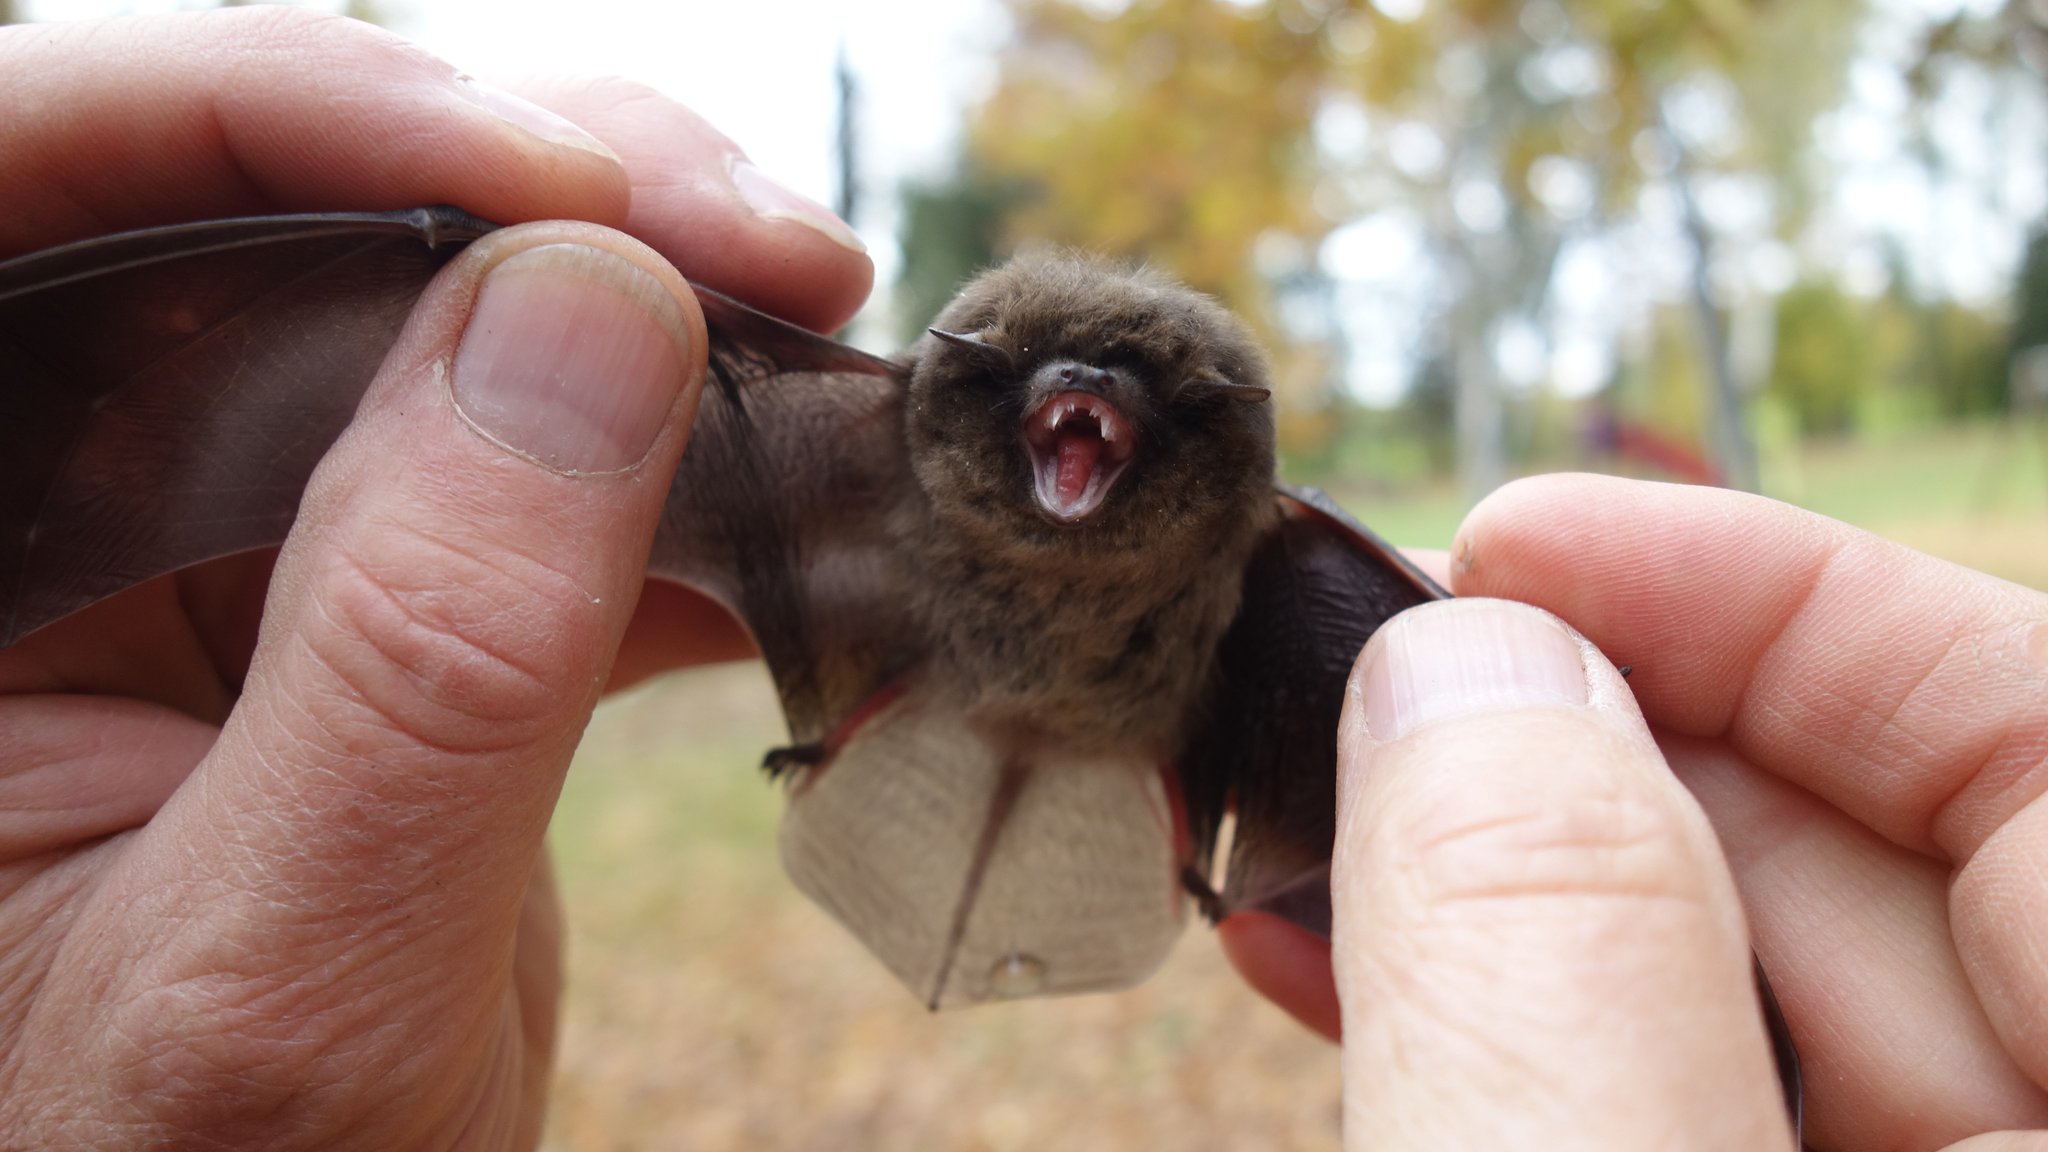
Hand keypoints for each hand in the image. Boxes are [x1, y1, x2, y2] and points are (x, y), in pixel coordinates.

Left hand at [0, 9, 866, 1147]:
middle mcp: (45, 505)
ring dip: (637, 308)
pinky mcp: (354, 606)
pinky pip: (517, 466)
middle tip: (765, 250)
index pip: (16, 183)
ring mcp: (204, 549)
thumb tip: (594, 303)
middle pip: (255, 203)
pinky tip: (800, 510)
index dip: (268, 109)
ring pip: (416, 306)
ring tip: (815, 341)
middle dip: (529, 189)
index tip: (561, 181)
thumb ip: (425, 655)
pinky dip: (678, 473)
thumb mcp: (293, 978)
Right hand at [1229, 474, 2047, 1148]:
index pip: (2031, 730)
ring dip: (1499, 893)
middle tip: (1349, 683)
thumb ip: (1575, 957)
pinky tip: (1327, 959)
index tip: (1509, 544)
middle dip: (1579, 744)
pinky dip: (1510, 1035)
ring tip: (1295, 820)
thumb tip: (1466, 668)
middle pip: (1863, 854)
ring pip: (1745, 993)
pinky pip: (1670, 1107)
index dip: (1773, 596)